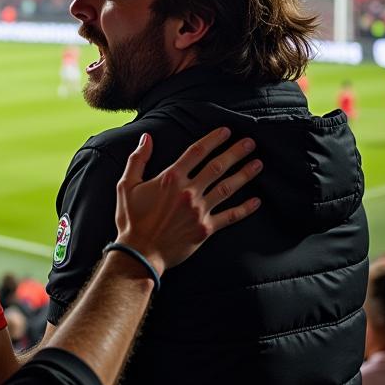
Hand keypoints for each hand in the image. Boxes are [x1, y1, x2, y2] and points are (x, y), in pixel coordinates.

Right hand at [114, 127, 260, 273]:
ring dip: (244, 174)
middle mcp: (188, 192)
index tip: (226, 131)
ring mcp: (199, 211)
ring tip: (257, 164)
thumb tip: (146, 137)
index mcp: (171, 178)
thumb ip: (138, 159)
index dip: (213, 140)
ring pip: (227, 188)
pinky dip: (244, 209)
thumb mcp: (127, 186)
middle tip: (250, 142)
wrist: (139, 253)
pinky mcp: (205, 229)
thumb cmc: (131, 220)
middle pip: (217, 167)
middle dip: (235, 152)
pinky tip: (256, 201)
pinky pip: (229, 216)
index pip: (196, 152)